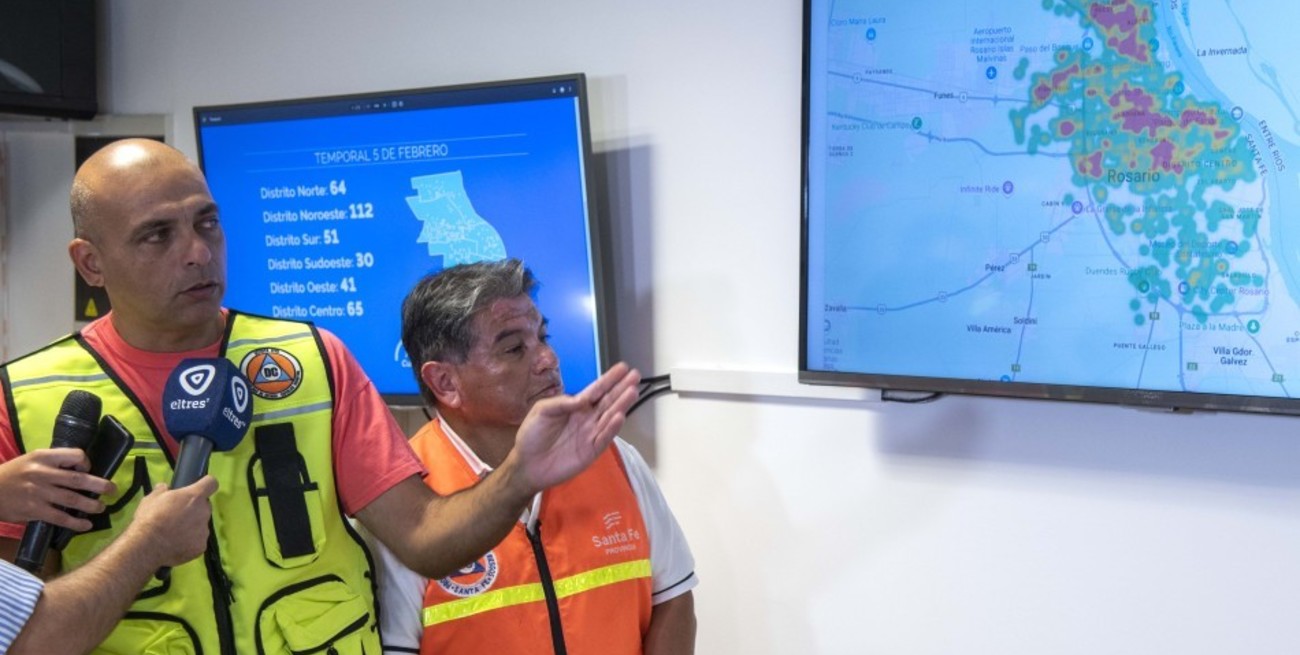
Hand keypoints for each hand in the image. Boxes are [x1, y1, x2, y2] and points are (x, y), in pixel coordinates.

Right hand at [0, 448, 115, 528]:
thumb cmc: (13, 474)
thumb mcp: (31, 460)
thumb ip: (53, 463)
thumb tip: (80, 470)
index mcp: (42, 457)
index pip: (74, 455)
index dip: (85, 463)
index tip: (87, 470)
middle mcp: (42, 473)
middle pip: (78, 479)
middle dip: (99, 485)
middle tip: (113, 490)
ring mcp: (38, 492)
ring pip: (72, 499)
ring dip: (91, 505)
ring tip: (101, 508)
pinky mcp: (34, 510)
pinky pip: (60, 517)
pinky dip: (75, 522)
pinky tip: (86, 525)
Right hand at [127, 476, 217, 566]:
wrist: (147, 546)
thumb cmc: (150, 519)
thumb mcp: (151, 499)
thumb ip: (161, 490)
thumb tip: (164, 487)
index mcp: (195, 496)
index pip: (211, 483)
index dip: (206, 484)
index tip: (199, 488)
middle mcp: (204, 512)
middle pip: (205, 506)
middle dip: (194, 509)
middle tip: (178, 515)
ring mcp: (204, 531)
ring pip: (201, 525)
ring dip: (192, 526)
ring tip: (174, 533)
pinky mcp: (201, 547)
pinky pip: (197, 541)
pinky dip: (189, 542)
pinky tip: (175, 545)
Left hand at [507, 362, 639, 493]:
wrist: (527, 464)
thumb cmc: (532, 435)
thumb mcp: (542, 411)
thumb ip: (561, 402)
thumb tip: (582, 399)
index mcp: (576, 406)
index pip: (596, 390)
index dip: (609, 379)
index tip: (623, 368)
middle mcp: (587, 418)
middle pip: (608, 401)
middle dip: (621, 388)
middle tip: (635, 375)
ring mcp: (591, 434)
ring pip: (610, 417)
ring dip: (622, 404)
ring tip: (632, 391)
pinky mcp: (591, 451)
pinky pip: (604, 438)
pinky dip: (613, 428)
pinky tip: (620, 416)